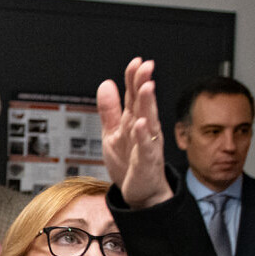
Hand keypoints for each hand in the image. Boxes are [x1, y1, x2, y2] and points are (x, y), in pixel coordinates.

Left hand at [96, 57, 171, 209]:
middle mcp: (144, 130)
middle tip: (145, 66)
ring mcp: (147, 145)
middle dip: (144, 84)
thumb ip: (109, 110)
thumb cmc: (129, 163)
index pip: (134, 96)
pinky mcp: (146, 162)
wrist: (140, 193)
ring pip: (149, 121)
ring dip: (148, 104)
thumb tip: (106, 84)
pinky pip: (146, 148)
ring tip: (147, 86)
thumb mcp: (112, 132)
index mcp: (134, 121)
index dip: (134, 79)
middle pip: (144, 104)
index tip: (135, 62)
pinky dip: (144, 136)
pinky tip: (142, 124)